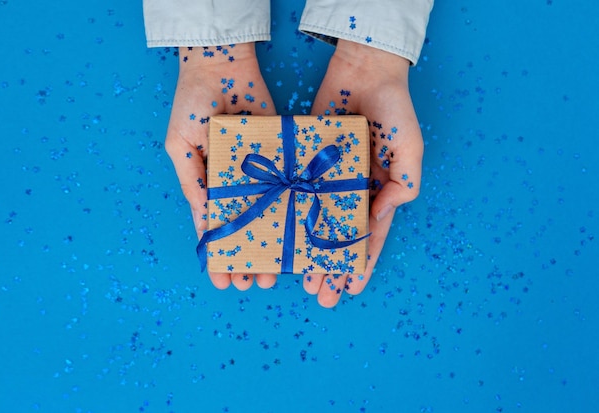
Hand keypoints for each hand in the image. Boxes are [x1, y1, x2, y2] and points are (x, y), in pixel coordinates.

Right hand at [165, 43, 276, 290]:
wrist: (222, 65)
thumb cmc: (192, 105)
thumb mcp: (181, 146)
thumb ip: (194, 183)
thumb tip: (206, 223)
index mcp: (207, 184)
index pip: (215, 229)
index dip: (219, 256)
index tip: (224, 282)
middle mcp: (235, 183)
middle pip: (245, 229)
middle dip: (248, 258)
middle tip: (255, 284)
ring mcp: (260, 172)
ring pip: (269, 216)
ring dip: (270, 244)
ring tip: (276, 272)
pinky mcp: (281, 156)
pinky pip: (288, 187)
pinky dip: (290, 211)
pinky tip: (295, 233)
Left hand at [305, 40, 423, 306]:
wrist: (362, 70)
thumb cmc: (393, 109)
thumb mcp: (410, 148)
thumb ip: (404, 184)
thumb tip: (379, 217)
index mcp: (379, 191)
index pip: (370, 236)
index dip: (362, 263)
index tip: (351, 288)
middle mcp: (352, 190)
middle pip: (340, 237)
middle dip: (332, 267)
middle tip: (320, 295)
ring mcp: (327, 179)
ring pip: (315, 224)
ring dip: (310, 252)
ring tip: (301, 280)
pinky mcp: (306, 162)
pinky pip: (297, 195)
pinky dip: (291, 217)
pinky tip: (282, 238)